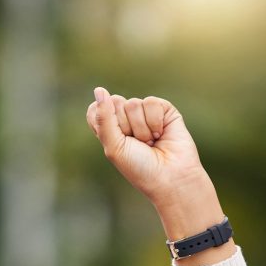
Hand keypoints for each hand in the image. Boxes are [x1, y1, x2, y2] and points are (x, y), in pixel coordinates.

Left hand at [86, 86, 228, 254]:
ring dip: (141, 128)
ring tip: (150, 142)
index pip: (95, 109)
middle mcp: (126, 120)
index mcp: (109, 130)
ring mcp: (145, 113)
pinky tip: (161, 134)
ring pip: (133, 103)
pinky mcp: (163, 110)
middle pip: (114, 103)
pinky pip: (151, 102)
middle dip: (124, 126)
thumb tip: (99, 89)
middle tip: (136, 144)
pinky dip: (155, 122)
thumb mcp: (113, 146)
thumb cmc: (139, 167)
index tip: (114, 137)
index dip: (103, 119)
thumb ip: (103, 118)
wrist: (170, 176)